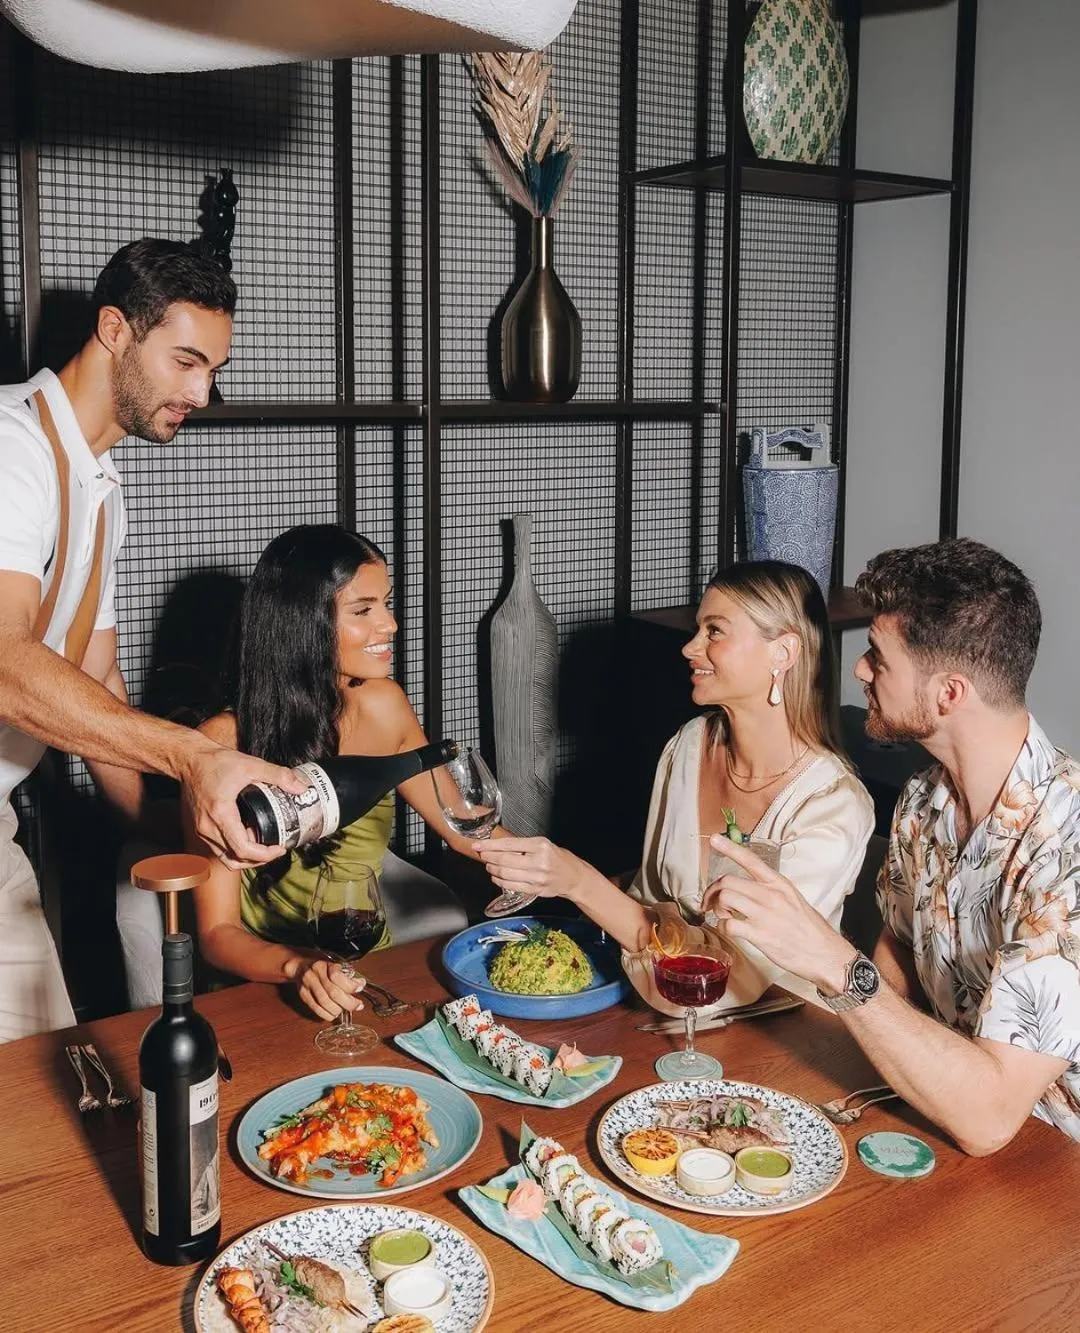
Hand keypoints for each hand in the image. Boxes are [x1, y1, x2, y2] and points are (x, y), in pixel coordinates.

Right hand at [180, 743, 307, 870]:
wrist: (190, 759)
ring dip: (245, 856)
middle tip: (276, 849)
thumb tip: (301, 788)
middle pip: (234, 859)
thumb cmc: (215, 762)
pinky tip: (248, 835)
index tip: (279, 849)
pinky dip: (234, 849)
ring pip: (225, 857)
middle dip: (258, 859)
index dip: (264, 855)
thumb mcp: (251, 765)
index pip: (242, 849)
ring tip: (263, 844)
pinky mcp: (199, 828)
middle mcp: (208, 827)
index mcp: (221, 815)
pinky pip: (218, 848)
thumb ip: (278, 775)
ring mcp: (201, 830)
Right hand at [287, 957, 366, 1022]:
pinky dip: (327, 1014)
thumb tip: (359, 985)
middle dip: (348, 1002)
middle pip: (332, 992)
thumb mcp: (334, 964)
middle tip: (358, 1005)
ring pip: (324, 1002)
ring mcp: (307, 985)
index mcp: (324, 964)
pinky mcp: (303, 996)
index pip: (337, 976)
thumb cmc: (322, 967)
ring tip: (345, 1009)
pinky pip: (316, 1008)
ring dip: (338, 1010)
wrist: (300, 966)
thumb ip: (346, 974)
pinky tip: (334, 1014)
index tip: (360, 987)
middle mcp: (315, 974)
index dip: (350, 985)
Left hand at [475, 835, 590, 901]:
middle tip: (482, 855)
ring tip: (489, 865)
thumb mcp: (543, 844)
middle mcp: (538, 862)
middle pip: (504, 861)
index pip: (509, 845)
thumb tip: (497, 846)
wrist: (573, 877)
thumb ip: (522, 845)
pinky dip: (499, 880)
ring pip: (505, 874)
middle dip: (488, 857)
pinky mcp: (534, 890)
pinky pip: (510, 886)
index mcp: (540, 846)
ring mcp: (536, 878)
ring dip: (492, 869)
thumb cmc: (557, 858)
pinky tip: (496, 876)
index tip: (478, 845)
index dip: (490, 845)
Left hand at [702, 834, 855, 993]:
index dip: (730, 848)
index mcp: (779, 884)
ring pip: (726, 898)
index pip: (751, 860)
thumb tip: (746, 890)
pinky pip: (729, 925)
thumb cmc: (809, 929)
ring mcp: (764, 915)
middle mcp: (770, 895)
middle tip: (712, 903)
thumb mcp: (793, 899)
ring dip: (717, 908)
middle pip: (728, 881)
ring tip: (725, 916)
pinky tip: (731, 930)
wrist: (825, 954)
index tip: (715, 840)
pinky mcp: (760, 936)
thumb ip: (770, 891)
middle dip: (713, 892)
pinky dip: (723, 927)